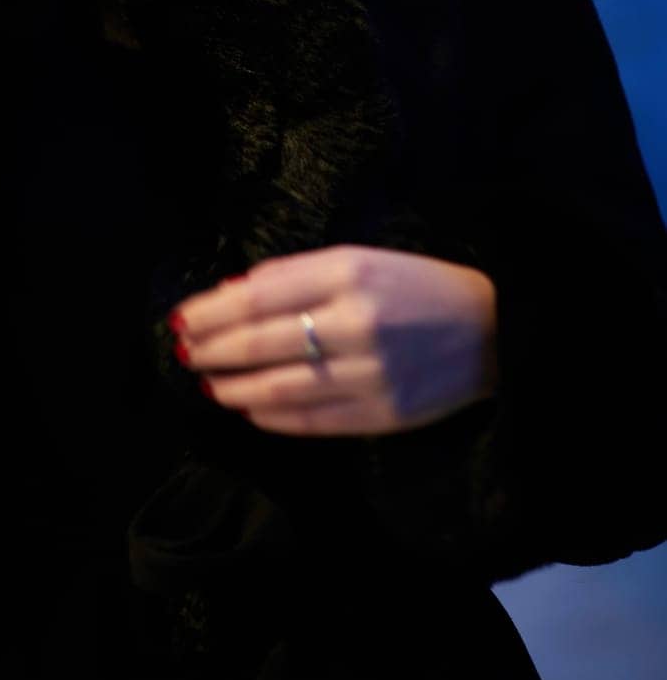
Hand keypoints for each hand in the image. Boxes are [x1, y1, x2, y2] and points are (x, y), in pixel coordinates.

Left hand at [168, 244, 499, 436]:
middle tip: (184, 351)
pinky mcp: (383, 415)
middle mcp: (356, 322)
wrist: (494, 331)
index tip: (183, 317)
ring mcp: (370, 373)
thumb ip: (296, 274)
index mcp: (349, 272)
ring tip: (206, 382)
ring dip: (233, 387)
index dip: (213, 310)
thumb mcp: (361, 259)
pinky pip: (312, 421)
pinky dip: (272, 416)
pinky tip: (248, 408)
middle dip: (213, 348)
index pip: (259, 295)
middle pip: (262, 341)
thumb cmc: (418, 286)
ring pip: (279, 387)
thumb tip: (230, 295)